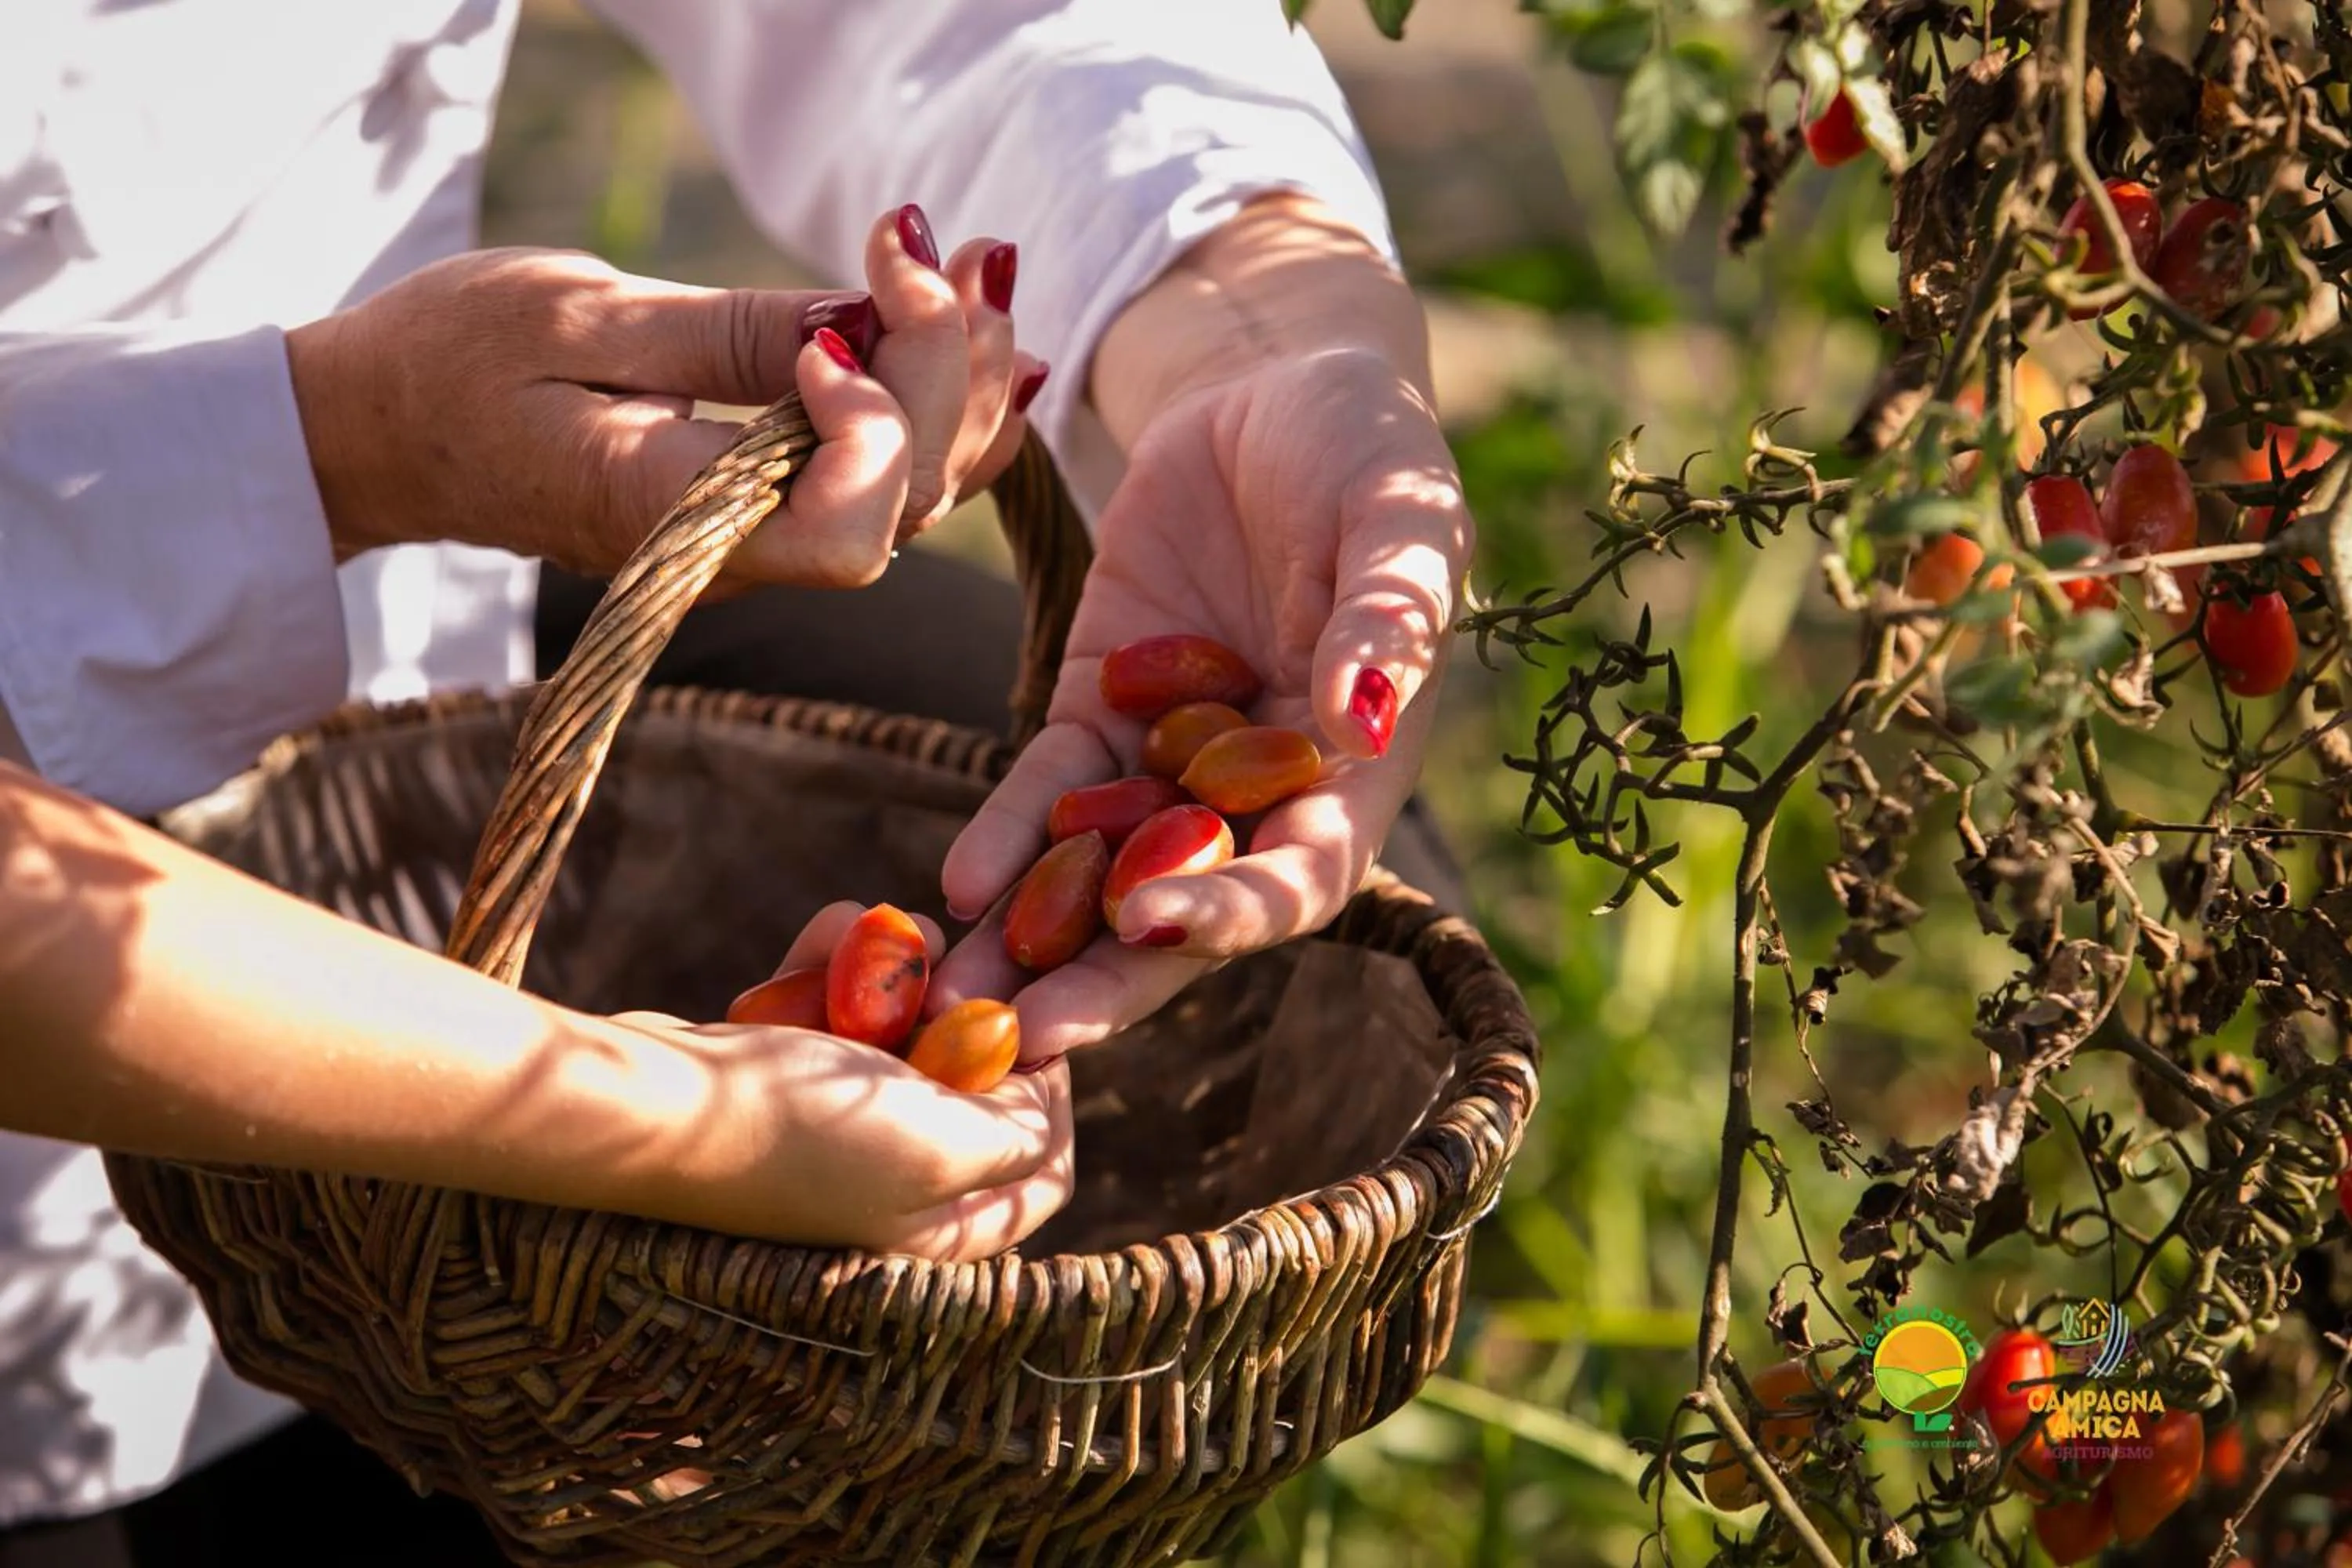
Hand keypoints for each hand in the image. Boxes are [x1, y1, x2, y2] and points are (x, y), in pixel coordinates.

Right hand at [285, 205, 1045, 586]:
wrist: (384, 432)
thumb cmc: (454, 363)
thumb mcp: (581, 314)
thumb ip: (735, 335)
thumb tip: (867, 324)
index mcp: (669, 518)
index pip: (846, 530)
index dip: (880, 426)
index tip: (830, 325)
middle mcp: (730, 554)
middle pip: (907, 500)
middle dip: (951, 370)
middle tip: (951, 248)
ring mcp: (753, 542)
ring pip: (916, 494)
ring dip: (967, 378)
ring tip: (981, 265)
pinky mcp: (761, 509)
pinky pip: (883, 480)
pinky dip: (944, 404)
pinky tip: (980, 333)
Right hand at [610, 901, 1071, 1258]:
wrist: (650, 1105)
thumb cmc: (803, 1133)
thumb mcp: (945, 1142)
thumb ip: (1018, 1133)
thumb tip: (1040, 1102)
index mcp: (936, 1229)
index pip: (1039, 1172)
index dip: (1054, 1098)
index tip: (1033, 1031)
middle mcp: (886, 1188)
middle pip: (971, 1094)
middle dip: (967, 1014)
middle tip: (954, 968)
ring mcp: (824, 1133)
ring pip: (897, 1036)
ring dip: (900, 973)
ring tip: (891, 932)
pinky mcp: (770, 1079)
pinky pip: (826, 1011)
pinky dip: (831, 966)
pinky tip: (832, 930)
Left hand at [933, 347, 1470, 1058]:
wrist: (1272, 388)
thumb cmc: (1369, 454)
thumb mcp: (1394, 518)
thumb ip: (1384, 620)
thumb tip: (1360, 724)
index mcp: (1357, 769)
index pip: (1303, 870)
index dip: (1238, 910)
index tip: (1158, 928)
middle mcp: (1264, 789)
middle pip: (1187, 910)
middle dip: (1110, 980)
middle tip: (1024, 1040)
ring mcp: (1175, 756)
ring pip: (1104, 874)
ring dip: (1037, 944)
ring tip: (958, 1004)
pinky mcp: (1098, 705)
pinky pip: (1050, 787)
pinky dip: (1008, 838)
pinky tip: (954, 889)